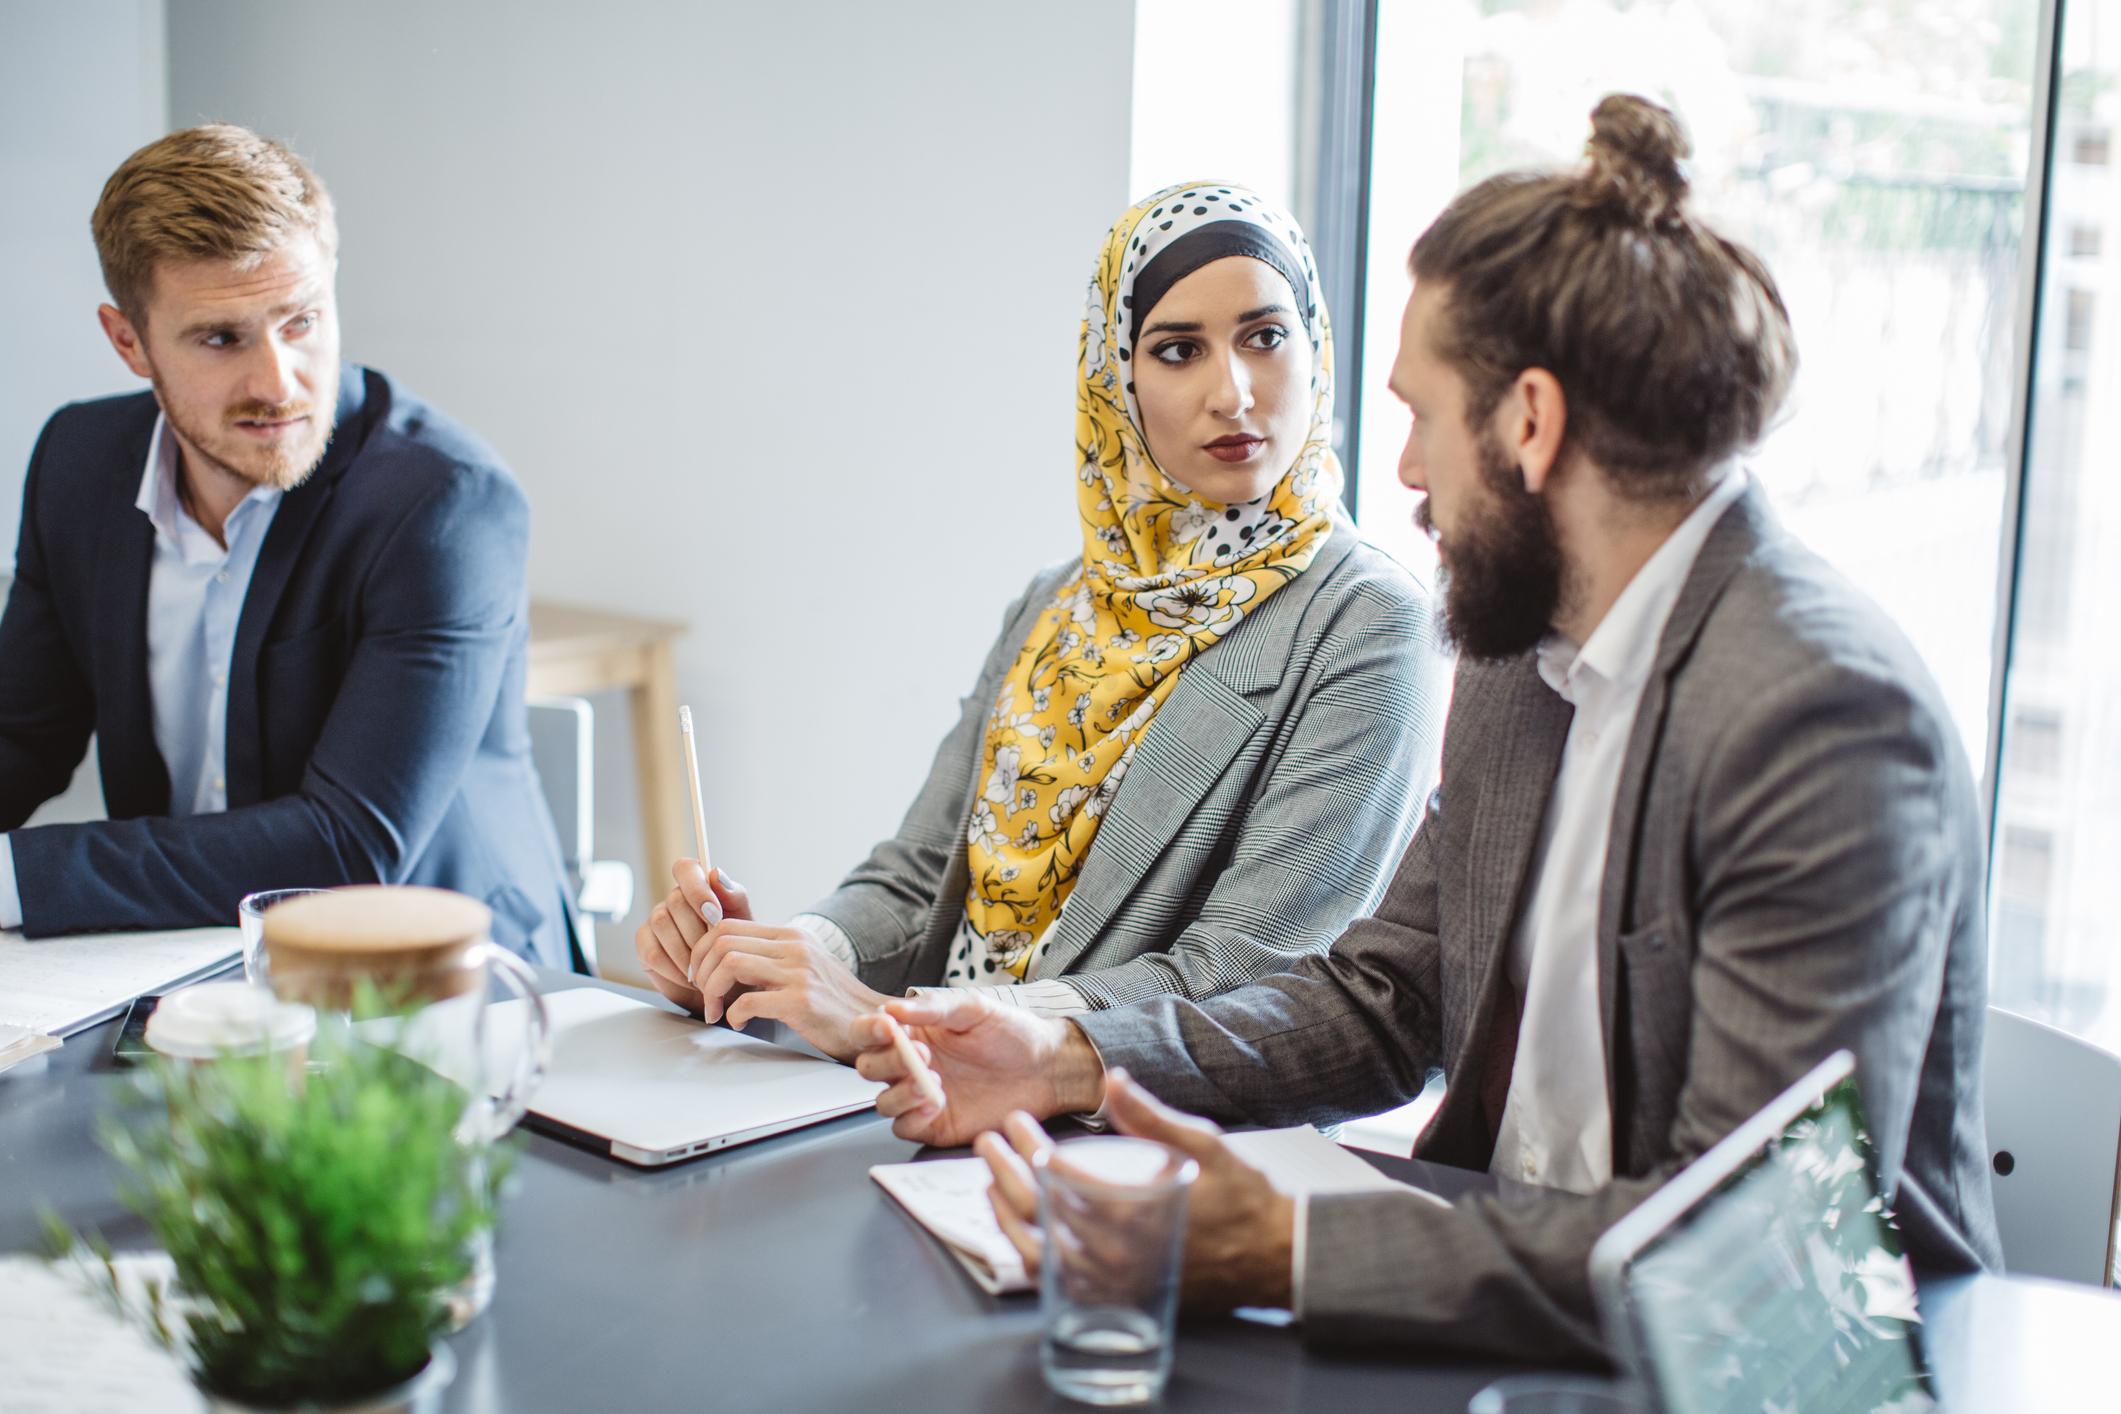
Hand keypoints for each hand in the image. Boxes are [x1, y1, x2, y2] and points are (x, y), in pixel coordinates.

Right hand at [632, 858, 749, 1012]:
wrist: (725, 987)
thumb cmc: (735, 949)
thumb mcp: (744, 923)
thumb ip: (734, 896)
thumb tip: (716, 873)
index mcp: (698, 887)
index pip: (685, 868)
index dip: (697, 889)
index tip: (714, 914)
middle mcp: (674, 900)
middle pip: (675, 899)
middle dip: (698, 930)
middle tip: (714, 952)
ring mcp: (656, 921)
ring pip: (661, 923)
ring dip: (686, 951)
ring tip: (705, 969)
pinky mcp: (644, 945)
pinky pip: (653, 952)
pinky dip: (674, 969)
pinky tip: (689, 979)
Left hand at [678, 884, 889, 1061]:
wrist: (873, 1025)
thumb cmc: (833, 1002)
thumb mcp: (803, 966)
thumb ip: (770, 957)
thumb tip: (726, 957)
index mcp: (792, 935)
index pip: (728, 925)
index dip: (702, 951)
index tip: (701, 975)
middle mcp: (796, 946)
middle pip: (723, 940)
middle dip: (702, 970)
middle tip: (704, 995)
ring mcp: (799, 972)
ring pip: (730, 963)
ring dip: (712, 991)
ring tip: (716, 1011)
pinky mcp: (802, 1001)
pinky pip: (747, 1001)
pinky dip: (734, 1015)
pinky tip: (740, 1023)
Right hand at [848, 992, 1103, 1147]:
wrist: (1047, 1068)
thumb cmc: (1011, 1034)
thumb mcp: (973, 1009)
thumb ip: (933, 1008)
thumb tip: (893, 1007)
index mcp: (913, 1033)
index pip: (869, 1033)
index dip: (867, 1031)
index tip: (885, 1027)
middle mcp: (910, 1065)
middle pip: (869, 1068)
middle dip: (887, 1062)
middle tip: (921, 1054)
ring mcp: (920, 1097)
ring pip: (883, 1102)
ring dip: (899, 1092)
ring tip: (932, 1080)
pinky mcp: (935, 1125)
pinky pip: (905, 1127)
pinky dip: (912, 1118)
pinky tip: (935, 1104)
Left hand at [979, 1071, 1295, 1311]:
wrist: (1279, 1258)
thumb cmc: (1245, 1200)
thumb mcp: (1202, 1143)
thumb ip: (1149, 1115)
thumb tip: (1112, 1079)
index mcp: (1131, 1213)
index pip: (1056, 1178)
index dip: (1029, 1147)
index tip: (1018, 1124)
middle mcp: (1115, 1254)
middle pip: (1035, 1214)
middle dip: (1004, 1174)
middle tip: (989, 1145)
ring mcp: (1113, 1283)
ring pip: (1038, 1255)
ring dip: (1006, 1218)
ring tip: (991, 1186)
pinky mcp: (1118, 1299)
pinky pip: (1058, 1284)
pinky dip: (1032, 1255)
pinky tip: (1022, 1231)